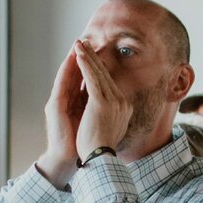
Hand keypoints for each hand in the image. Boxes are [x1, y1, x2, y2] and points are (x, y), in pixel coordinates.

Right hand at [34, 47, 85, 185]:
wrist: (69, 158)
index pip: (81, 79)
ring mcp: (57, 102)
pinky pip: (61, 83)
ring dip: (72, 58)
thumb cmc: (82, 143)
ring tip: (78, 44)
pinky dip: (67, 70)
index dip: (87, 64)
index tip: (95, 50)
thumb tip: (107, 98)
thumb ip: (95, 107)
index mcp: (72, 102)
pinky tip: (73, 59)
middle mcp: (63, 99)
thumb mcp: (91, 120)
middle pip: (72, 73)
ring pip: (65, 75)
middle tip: (85, 39)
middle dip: (79, 56)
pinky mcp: (54, 106)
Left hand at [72, 38, 128, 156]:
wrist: (98, 159)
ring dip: (88, 56)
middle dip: (94, 57)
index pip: (109, 83)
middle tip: (86, 42)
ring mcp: (113, 101)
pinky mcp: (102, 102)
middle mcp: (121, 101)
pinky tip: (78, 55)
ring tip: (80, 43)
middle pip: (106, 74)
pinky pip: (92, 78)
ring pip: (99, 73)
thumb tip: (108, 112)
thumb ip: (110, 116)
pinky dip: (85, 65)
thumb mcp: (108, 128)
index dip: (99, 69)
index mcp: (123, 107)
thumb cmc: (99, 149)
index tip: (92, 57)